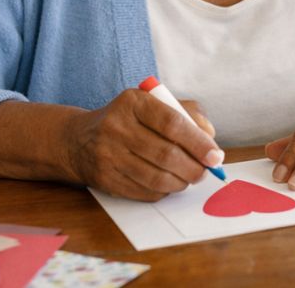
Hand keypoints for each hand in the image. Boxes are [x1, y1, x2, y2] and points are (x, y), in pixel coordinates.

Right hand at [62, 89, 222, 200]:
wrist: (79, 140)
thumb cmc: (128, 120)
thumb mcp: (153, 103)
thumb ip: (186, 113)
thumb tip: (210, 137)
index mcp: (133, 102)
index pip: (172, 123)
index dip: (198, 142)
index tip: (215, 155)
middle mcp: (117, 127)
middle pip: (166, 154)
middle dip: (194, 167)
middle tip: (206, 171)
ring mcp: (108, 155)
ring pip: (157, 177)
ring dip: (182, 182)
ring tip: (189, 177)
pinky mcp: (105, 179)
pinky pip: (145, 191)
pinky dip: (164, 191)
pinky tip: (169, 183)